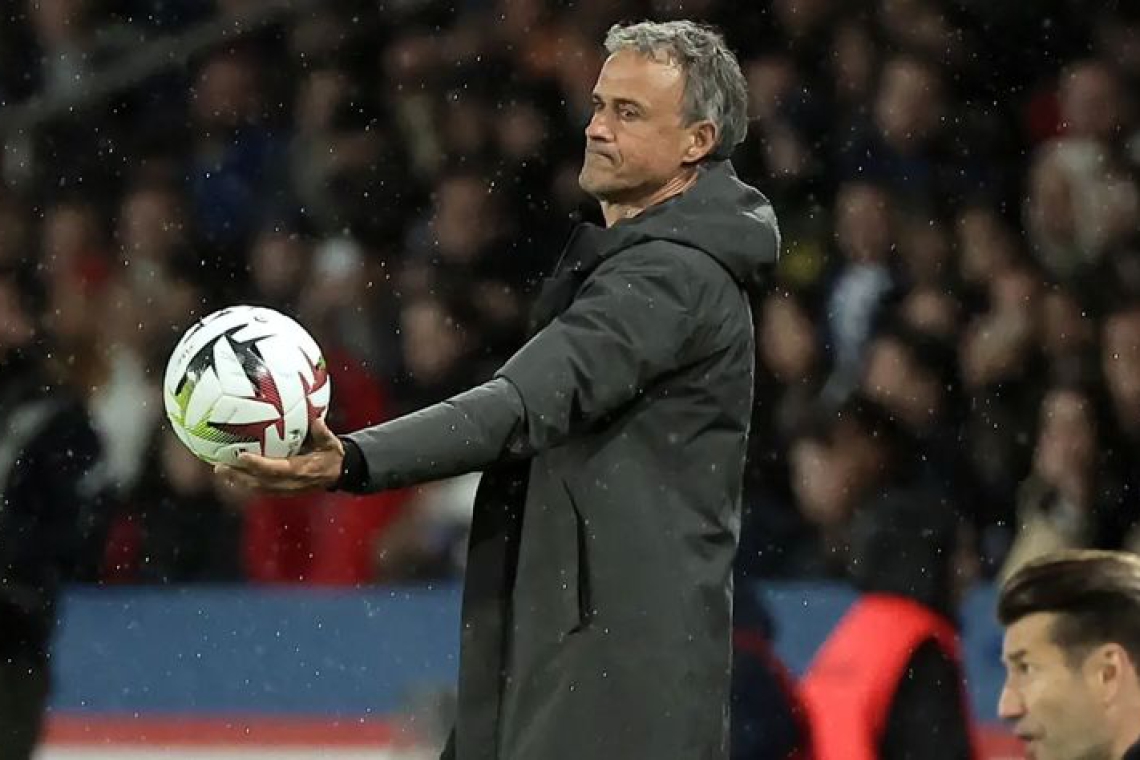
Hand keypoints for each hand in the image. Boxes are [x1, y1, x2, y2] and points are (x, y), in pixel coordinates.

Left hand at [214, 417, 345, 493]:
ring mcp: (285, 489)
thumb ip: (322, 432)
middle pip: (259, 482)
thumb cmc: (331, 455)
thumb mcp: (331, 443)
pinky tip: (231, 475)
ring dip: (237, 480)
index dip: (257, 464)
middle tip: (219, 466)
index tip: (241, 455)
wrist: (337, 474)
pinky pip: (259, 489)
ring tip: (220, 470)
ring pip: (256, 488)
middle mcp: (290, 483)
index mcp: (300, 471)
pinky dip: (244, 483)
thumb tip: (316, 419)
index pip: (275, 469)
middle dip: (239, 476)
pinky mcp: (281, 491)